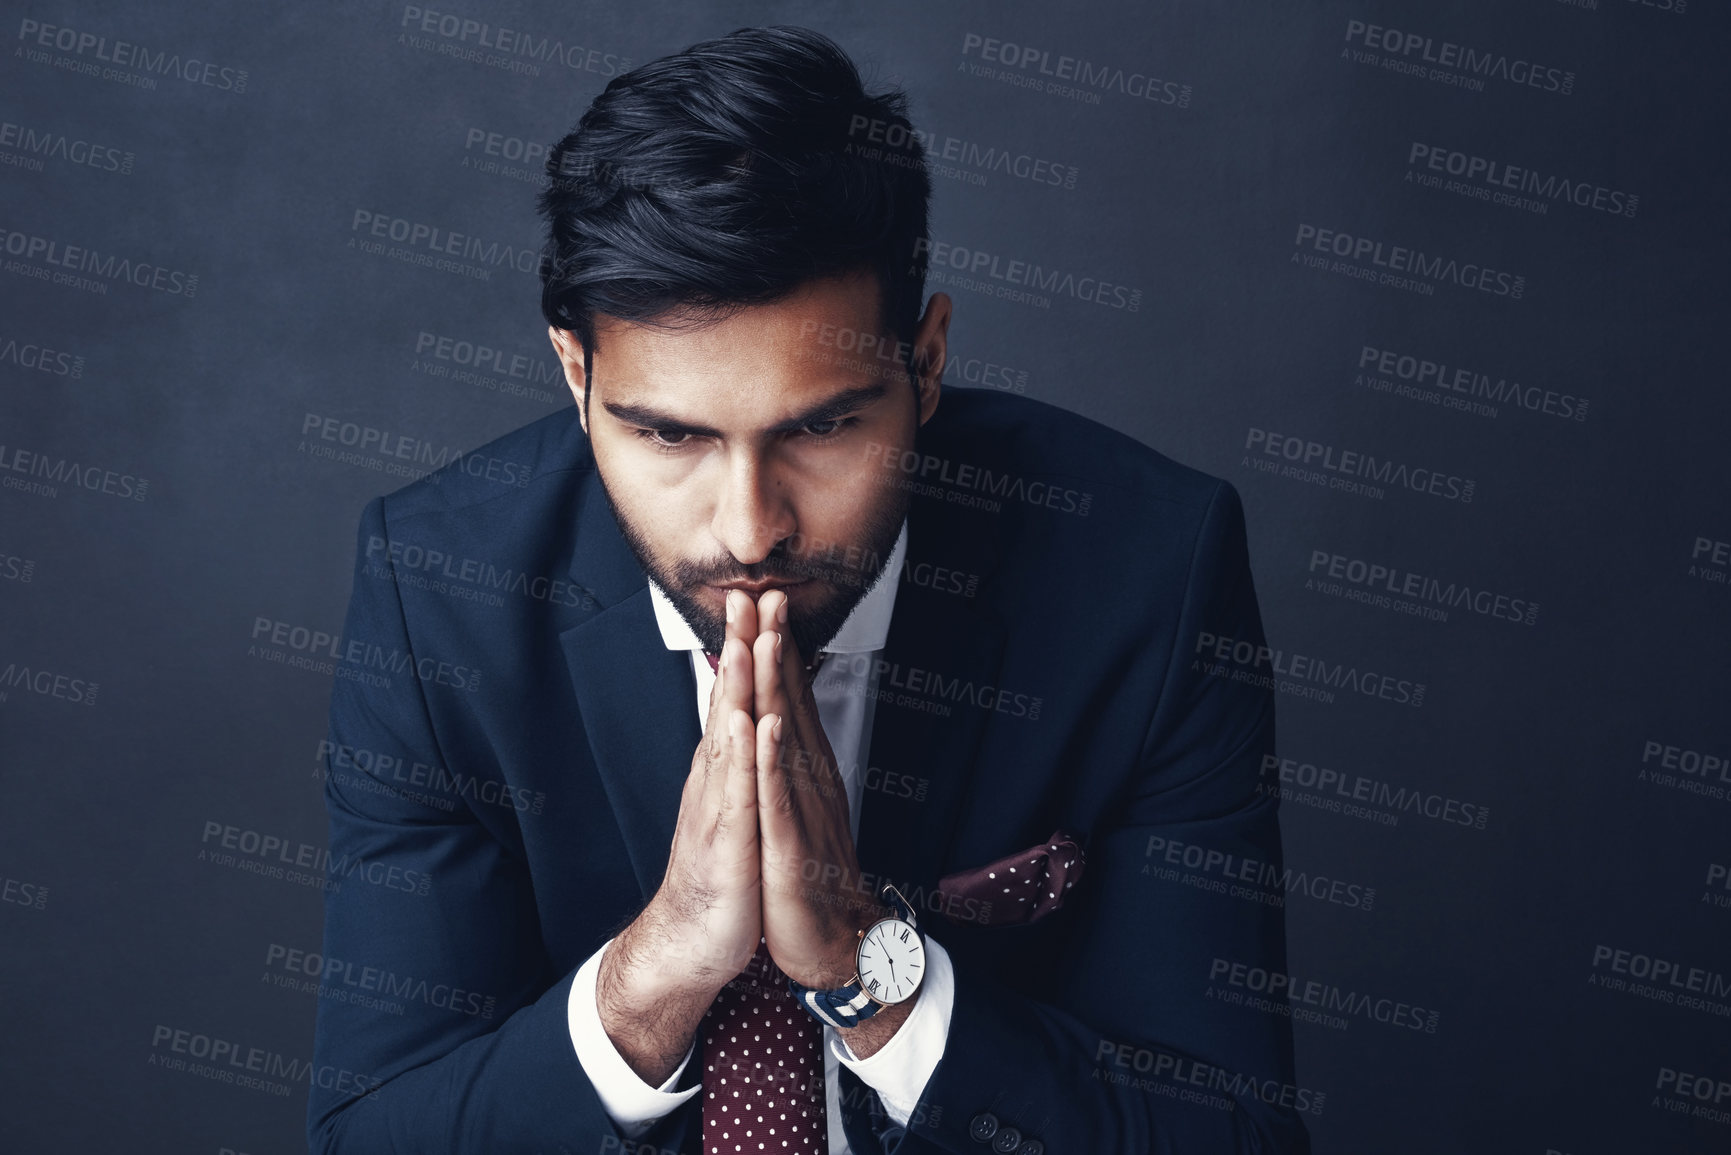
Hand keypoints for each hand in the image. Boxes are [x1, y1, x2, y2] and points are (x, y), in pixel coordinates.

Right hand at [595, 589, 776, 1081]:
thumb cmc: (722, 873)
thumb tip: (746, 721)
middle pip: (728, 704)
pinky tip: (753, 723)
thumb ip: (739, 763)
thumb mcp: (737, 807)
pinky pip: (739, 792)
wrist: (693, 938)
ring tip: (744, 641)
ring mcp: (719, 808)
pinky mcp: (729, 841)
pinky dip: (747, 755)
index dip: (748, 650)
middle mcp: (716, 780)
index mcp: (725, 770)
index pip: (737, 698)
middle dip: (739, 650)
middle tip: (746, 596)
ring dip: (738, 689)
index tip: (758, 600)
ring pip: (729, 737)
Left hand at [751, 589, 888, 990]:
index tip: (765, 600)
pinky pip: (781, 797)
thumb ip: (792, 761)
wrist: (833, 942)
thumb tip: (783, 718)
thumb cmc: (810, 874)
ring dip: (777, 687)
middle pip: (790, 704)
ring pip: (787, 738)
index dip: (776, 649)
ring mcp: (802, 809)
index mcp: (806, 770)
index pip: (789, 699)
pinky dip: (774, 760)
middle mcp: (809, 779)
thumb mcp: (799, 806)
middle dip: (776, 648)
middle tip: (767, 593)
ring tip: (766, 637)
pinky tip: (767, 726)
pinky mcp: (791, 845)